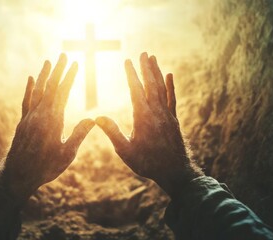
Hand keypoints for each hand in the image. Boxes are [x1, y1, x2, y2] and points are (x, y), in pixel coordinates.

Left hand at [0, 54, 94, 202]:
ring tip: (49, 61)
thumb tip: (93, 119)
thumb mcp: (66, 155)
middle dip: (58, 70)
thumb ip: (78, 135)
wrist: (16, 175)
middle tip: (64, 55)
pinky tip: (30, 79)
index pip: (62, 92)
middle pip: (49, 87)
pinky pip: (26, 100)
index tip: (76, 64)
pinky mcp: (23, 122)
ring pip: (37, 90)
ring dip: (44, 75)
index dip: (69, 77)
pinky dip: (29, 88)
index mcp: (52, 120)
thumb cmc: (44, 168)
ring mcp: (29, 117)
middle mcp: (39, 114)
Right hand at [96, 53, 202, 197]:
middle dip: (146, 68)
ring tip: (153, 58)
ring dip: (157, 72)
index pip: (136, 90)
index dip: (131, 74)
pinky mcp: (173, 119)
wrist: (175, 172)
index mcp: (143, 117)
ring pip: (162, 88)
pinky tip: (170, 76)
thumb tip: (97, 117)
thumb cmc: (148, 163)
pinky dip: (170, 86)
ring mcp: (167, 114)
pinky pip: (171, 98)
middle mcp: (156, 112)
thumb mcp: (125, 150)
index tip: (127, 60)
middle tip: (143, 52)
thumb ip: (112, 133)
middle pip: (151, 84)